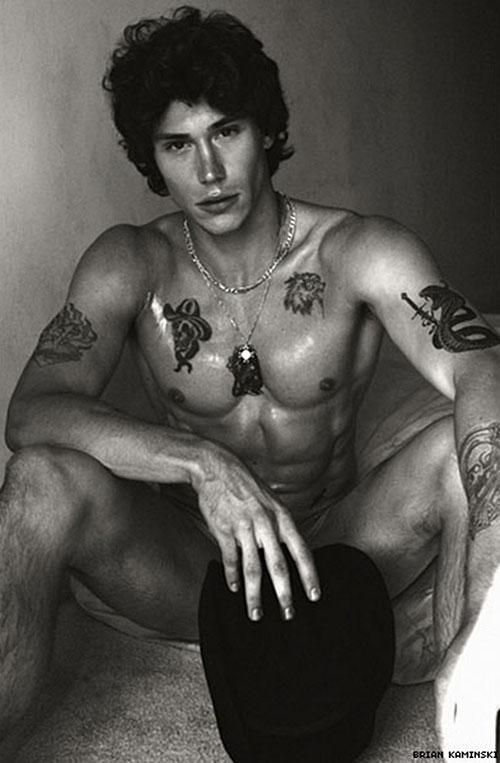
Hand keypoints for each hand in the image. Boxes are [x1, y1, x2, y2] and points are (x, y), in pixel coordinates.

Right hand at [194, 445, 320, 620]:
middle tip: (288, 614)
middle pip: (278, 566)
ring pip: (252, 569)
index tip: (315, 596)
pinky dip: (231, 577)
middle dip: (284, 593)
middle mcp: (266, 524)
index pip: (301, 551)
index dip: (309, 575)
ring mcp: (244, 527)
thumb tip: (292, 553)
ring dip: (254, 595)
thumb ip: (281, 527)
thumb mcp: (272, 502)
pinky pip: (230, 559)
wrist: (217, 468)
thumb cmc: (248, 487)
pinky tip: (233, 589)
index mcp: (282, 517)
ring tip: (256, 614)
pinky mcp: (223, 530)